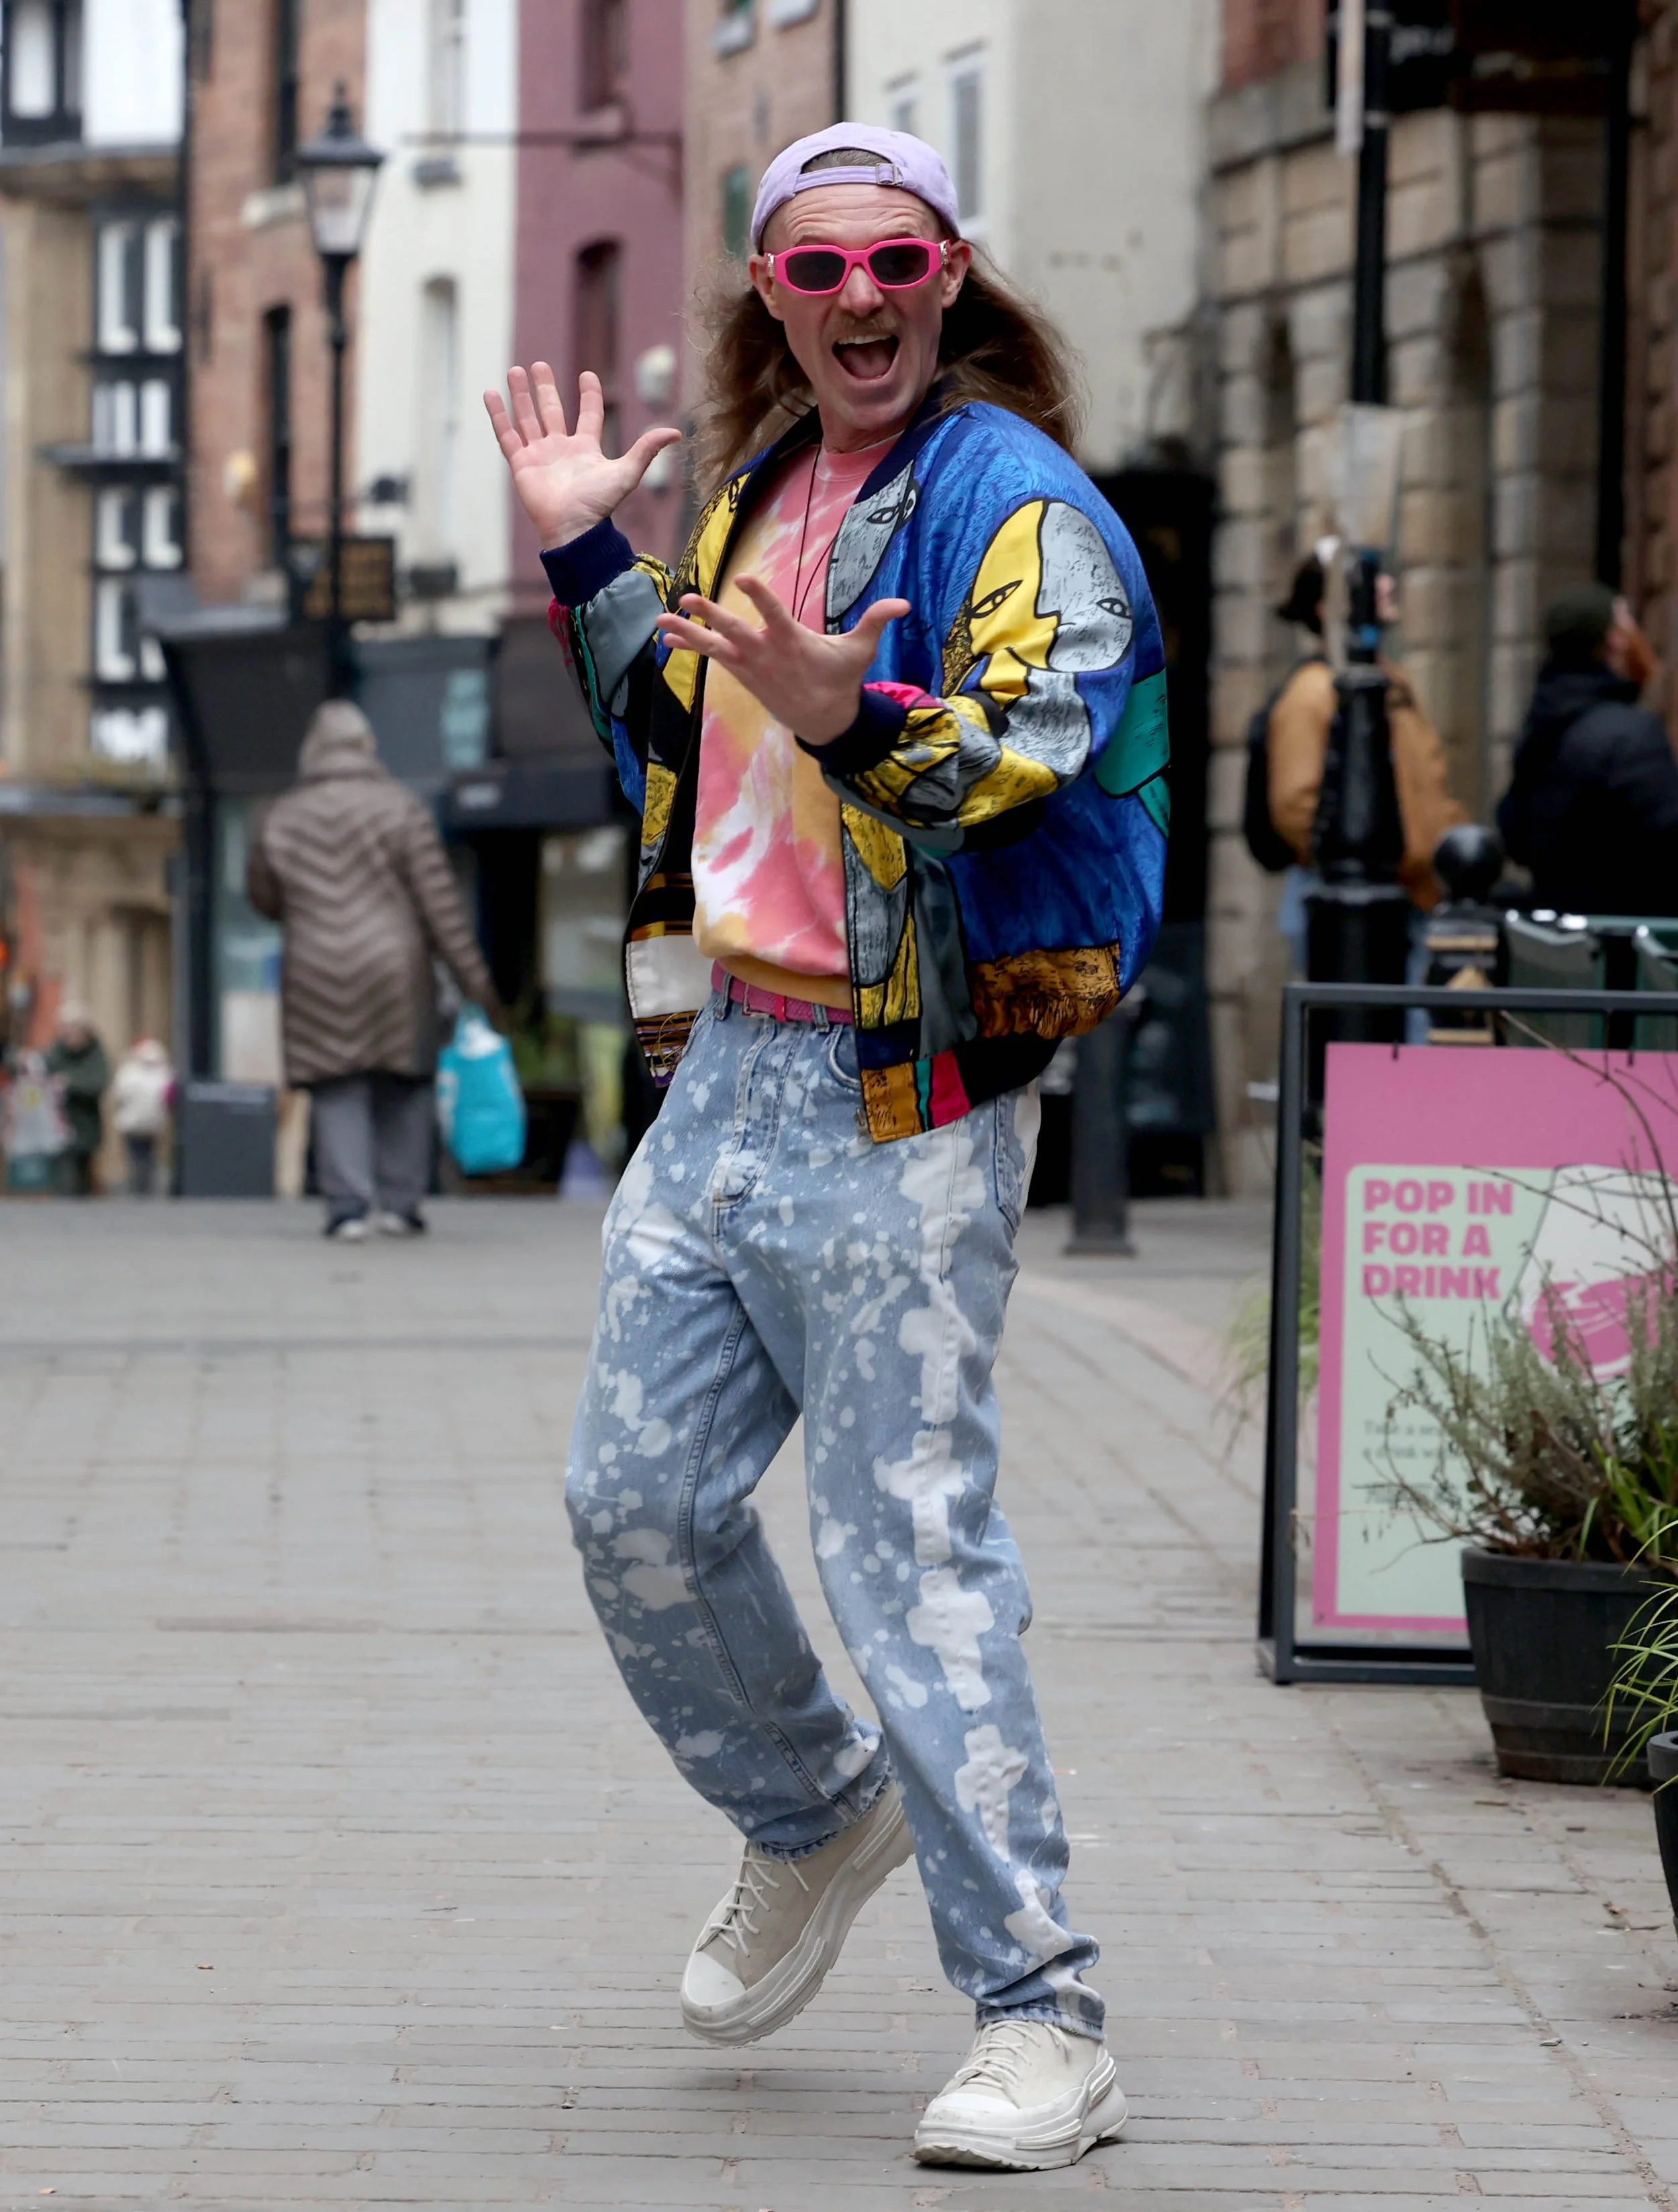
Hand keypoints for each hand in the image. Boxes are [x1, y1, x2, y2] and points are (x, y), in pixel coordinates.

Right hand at [483, 364, 680, 551]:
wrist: (574, 528)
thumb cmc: (599, 505)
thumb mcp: (627, 472)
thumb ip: (647, 449)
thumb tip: (676, 432)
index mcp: (585, 449)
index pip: (588, 415)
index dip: (589, 395)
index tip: (588, 376)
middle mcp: (561, 449)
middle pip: (552, 412)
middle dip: (545, 389)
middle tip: (539, 365)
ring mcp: (539, 455)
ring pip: (527, 418)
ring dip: (521, 395)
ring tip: (516, 371)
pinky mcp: (520, 464)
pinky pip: (506, 435)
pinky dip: (498, 414)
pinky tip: (491, 393)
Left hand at [655, 575, 909, 744]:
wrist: (824, 721)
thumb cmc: (841, 680)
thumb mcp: (860, 651)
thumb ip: (876, 622)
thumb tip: (904, 603)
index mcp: (795, 643)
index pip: (776, 615)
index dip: (760, 597)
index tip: (744, 579)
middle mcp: (768, 655)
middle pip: (735, 631)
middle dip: (711, 615)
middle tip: (688, 599)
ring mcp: (752, 667)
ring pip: (715, 647)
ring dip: (688, 633)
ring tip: (662, 619)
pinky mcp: (743, 675)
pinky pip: (712, 658)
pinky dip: (691, 647)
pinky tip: (668, 636)